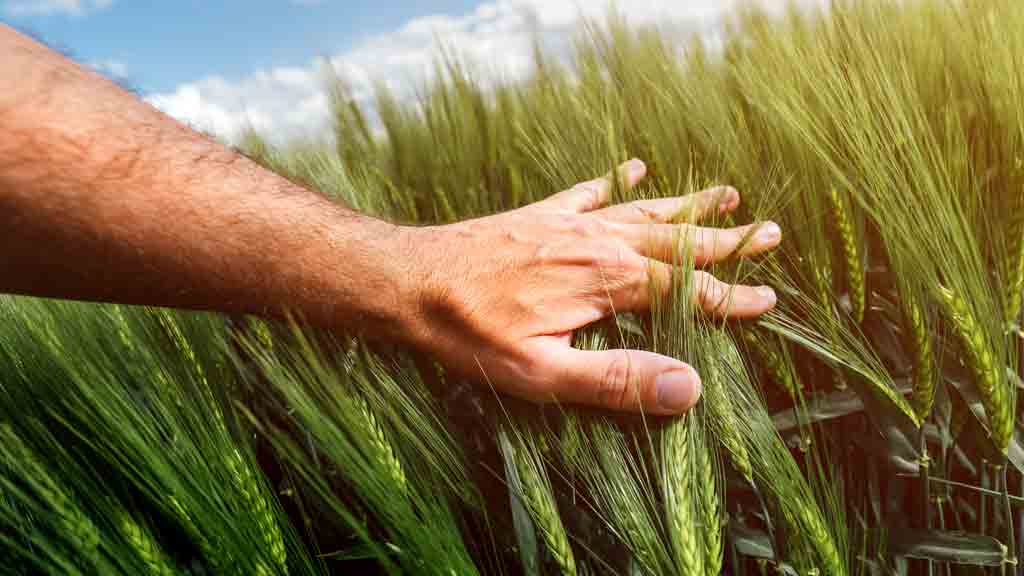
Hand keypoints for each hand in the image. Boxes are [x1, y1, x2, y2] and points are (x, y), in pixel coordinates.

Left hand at [402, 159, 780, 413]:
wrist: (409, 282)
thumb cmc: (470, 334)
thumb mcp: (542, 374)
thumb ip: (616, 380)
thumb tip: (689, 387)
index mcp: (605, 282)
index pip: (687, 292)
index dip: (731, 300)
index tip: (770, 301)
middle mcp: (595, 243)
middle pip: (677, 241)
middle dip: (727, 242)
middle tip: (772, 232)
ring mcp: (568, 223)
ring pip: (643, 210)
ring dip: (688, 204)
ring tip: (728, 191)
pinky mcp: (540, 215)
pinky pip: (589, 190)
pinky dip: (616, 181)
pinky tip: (634, 167)